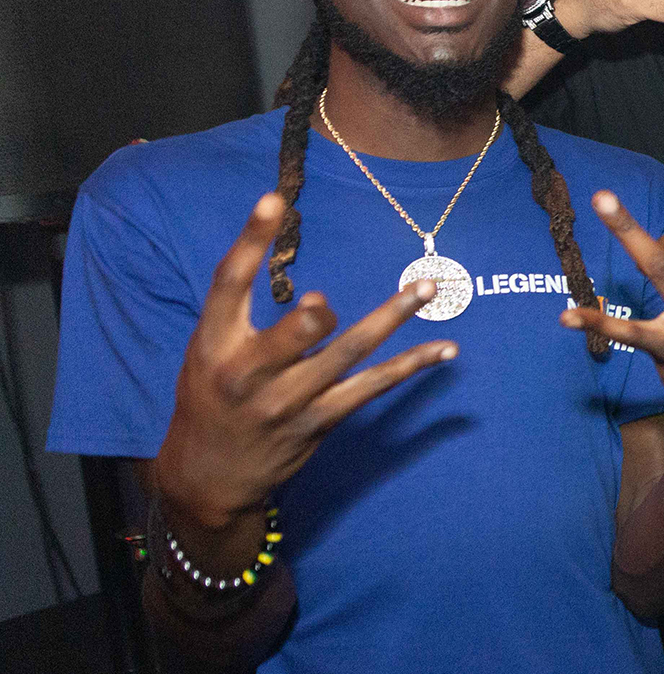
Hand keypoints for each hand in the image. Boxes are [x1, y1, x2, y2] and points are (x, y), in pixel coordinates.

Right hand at [155, 194, 457, 527]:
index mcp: (212, 343)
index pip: (229, 283)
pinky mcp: (322, 421)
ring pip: (349, 354)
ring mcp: (289, 400)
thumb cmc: (211, 398)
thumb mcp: (209, 353)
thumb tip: (321, 299)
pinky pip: (373, 386)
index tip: (273, 198)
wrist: (209, 475)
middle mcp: (249, 372)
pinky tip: (444, 349)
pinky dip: (411, 365)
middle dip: (316, 316)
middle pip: (294, 333)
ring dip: (391, 318)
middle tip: (331, 299)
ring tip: (426, 289)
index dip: (250, 240)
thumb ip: (253, 322)